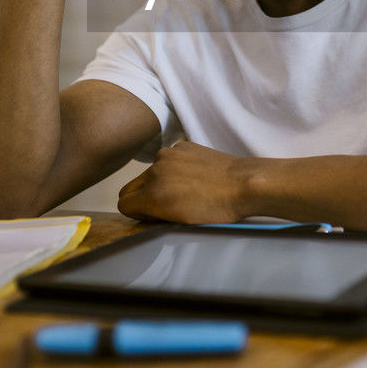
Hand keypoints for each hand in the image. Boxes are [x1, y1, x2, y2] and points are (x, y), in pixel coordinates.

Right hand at [117, 142, 252, 223]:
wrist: (243, 183)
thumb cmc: (217, 209)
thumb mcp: (181, 222)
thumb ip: (155, 215)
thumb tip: (145, 211)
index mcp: (152, 194)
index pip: (124, 204)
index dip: (137, 213)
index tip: (153, 216)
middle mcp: (155, 170)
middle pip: (131, 187)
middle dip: (142, 197)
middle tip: (165, 205)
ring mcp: (168, 154)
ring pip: (150, 171)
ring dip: (159, 180)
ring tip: (185, 189)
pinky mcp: (182, 145)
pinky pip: (169, 159)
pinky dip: (175, 167)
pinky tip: (195, 175)